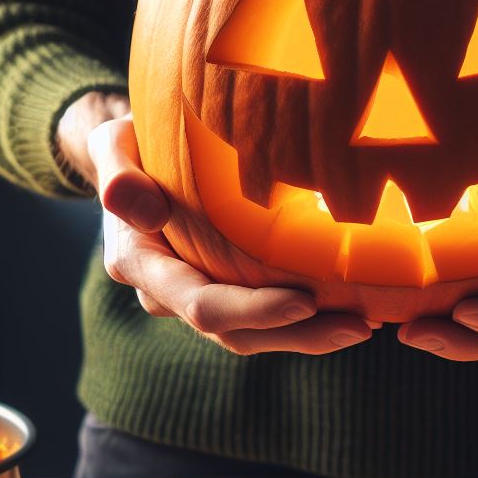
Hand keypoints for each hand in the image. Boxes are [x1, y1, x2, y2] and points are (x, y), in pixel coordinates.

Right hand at [56, 92, 375, 354]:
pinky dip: (304, 316)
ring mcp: (198, 292)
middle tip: (358, 326)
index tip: (306, 302)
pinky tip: (349, 305)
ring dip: (309, 335)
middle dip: (298, 334)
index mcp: (141, 265)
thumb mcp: (114, 144)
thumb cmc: (132, 142)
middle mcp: (168, 292)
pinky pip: (264, 313)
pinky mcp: (224, 283)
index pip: (202, 304)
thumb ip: (118, 174)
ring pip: (254, 334)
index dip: (254, 310)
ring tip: (364, 324)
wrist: (134, 153)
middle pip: (236, 332)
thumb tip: (140, 211)